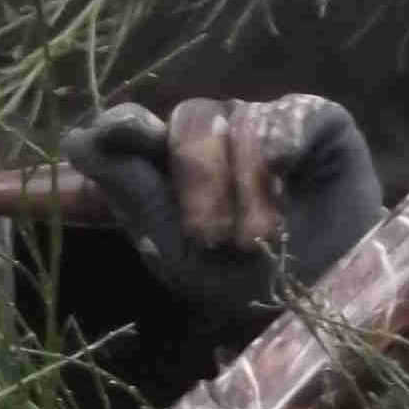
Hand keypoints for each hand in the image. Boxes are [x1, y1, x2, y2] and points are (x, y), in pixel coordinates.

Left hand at [59, 94, 381, 317]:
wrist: (332, 296)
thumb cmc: (249, 281)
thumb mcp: (183, 257)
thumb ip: (134, 196)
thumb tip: (76, 139)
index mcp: (167, 168)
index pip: (130, 129)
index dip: (119, 128)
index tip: (103, 141)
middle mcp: (211, 136)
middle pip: (184, 122)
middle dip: (196, 184)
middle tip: (213, 240)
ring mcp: (261, 124)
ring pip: (234, 120)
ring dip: (243, 184)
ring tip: (259, 238)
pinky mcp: (313, 120)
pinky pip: (288, 113)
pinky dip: (282, 142)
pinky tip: (287, 171)